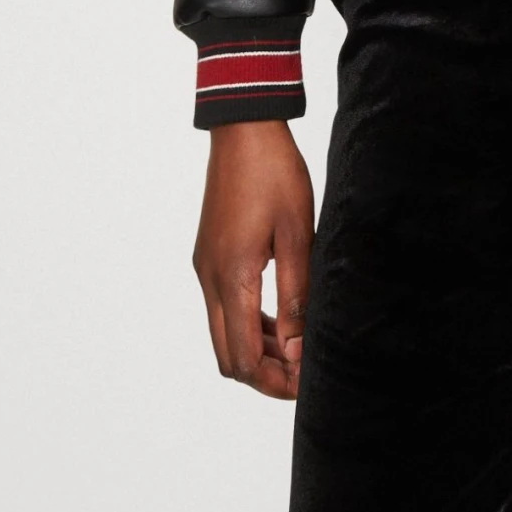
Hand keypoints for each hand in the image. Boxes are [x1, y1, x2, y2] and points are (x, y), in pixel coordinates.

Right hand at [192, 120, 313, 399]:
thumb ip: (297, 295)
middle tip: (302, 373)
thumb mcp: (298, 234)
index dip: (274, 380)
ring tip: (296, 347)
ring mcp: (204, 268)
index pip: (243, 358)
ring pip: (223, 334)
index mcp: (232, 277)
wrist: (244, 129)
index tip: (307, 382)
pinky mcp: (208, 256)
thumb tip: (299, 349)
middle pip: (227, 355)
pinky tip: (279, 317)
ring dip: (256, 349)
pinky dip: (248, 323)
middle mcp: (210, 279)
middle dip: (263, 374)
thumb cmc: (276, 174)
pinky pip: (222, 307)